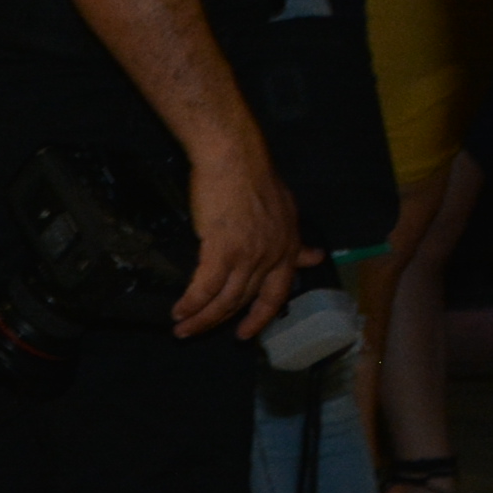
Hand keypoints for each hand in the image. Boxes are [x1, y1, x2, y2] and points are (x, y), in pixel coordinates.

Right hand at [178, 132, 297, 341]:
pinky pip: (206, 286)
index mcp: (286, 249)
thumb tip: (314, 257)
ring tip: (182, 330)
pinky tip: (179, 311)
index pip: (277, 294)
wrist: (235, 159)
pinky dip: (192, 302)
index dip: (260, 317)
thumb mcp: (286, 210)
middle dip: (220, 321)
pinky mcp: (222, 250)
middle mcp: (271, 258)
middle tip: (198, 333)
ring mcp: (248, 256)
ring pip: (225, 299)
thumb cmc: (255, 176)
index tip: (246, 333)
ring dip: (202, 319)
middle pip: (245, 300)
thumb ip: (295, 239)